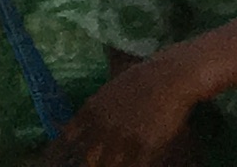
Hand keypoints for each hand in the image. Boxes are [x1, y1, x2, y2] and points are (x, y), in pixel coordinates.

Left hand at [52, 49, 202, 166]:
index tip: (70, 154)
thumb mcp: (110, 89)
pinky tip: (135, 164)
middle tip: (95, 164)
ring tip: (112, 165)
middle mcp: (103, 125)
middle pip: (89, 156)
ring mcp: (123, 136)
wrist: (167, 78)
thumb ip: (97, 106)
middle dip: (92, 163)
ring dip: (112, 165)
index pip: (71, 135)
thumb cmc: (141, 79)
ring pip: (110, 164)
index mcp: (92, 109)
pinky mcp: (144, 145)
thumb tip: (88, 116)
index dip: (71, 147)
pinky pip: (135, 166)